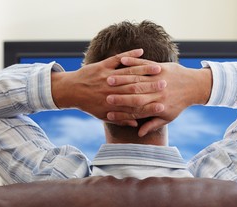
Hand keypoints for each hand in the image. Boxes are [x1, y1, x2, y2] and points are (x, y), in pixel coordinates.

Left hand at [51, 49, 166, 125]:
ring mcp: (107, 77)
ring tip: (159, 67)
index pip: (136, 106)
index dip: (150, 106)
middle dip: (152, 86)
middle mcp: (112, 91)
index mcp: (113, 104)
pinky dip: (130, 54)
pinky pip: (118, 59)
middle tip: (166, 84)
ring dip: (145, 69)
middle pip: (136, 88)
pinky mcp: (102, 66)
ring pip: (129, 73)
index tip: (163, 105)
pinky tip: (141, 51)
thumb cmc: (88, 105)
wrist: (70, 91)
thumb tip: (136, 126)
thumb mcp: (103, 115)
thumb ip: (121, 119)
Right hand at [106, 57, 211, 135]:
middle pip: (135, 94)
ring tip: (109, 79)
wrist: (194, 86)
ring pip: (138, 78)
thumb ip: (152, 124)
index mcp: (157, 105)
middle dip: (120, 95)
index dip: (123, 111)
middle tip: (105, 96)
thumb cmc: (179, 104)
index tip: (109, 112)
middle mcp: (157, 92)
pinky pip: (145, 64)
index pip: (137, 109)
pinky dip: (134, 62)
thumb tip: (139, 133)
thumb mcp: (168, 117)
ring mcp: (159, 78)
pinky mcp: (161, 67)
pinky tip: (122, 61)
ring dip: (123, 78)